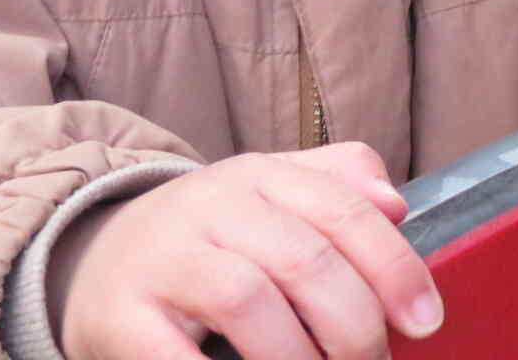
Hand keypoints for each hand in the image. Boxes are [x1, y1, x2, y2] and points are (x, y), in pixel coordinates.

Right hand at [54, 143, 441, 358]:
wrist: (92, 258)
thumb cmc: (210, 239)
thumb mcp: (271, 196)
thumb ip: (338, 187)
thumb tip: (397, 205)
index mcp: (260, 175)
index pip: (342, 210)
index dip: (394, 268)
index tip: (426, 323)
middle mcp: (212, 205)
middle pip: (303, 259)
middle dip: (353, 325)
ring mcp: (163, 258)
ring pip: (247, 300)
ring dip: (297, 358)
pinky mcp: (120, 315)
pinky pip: (174, 356)